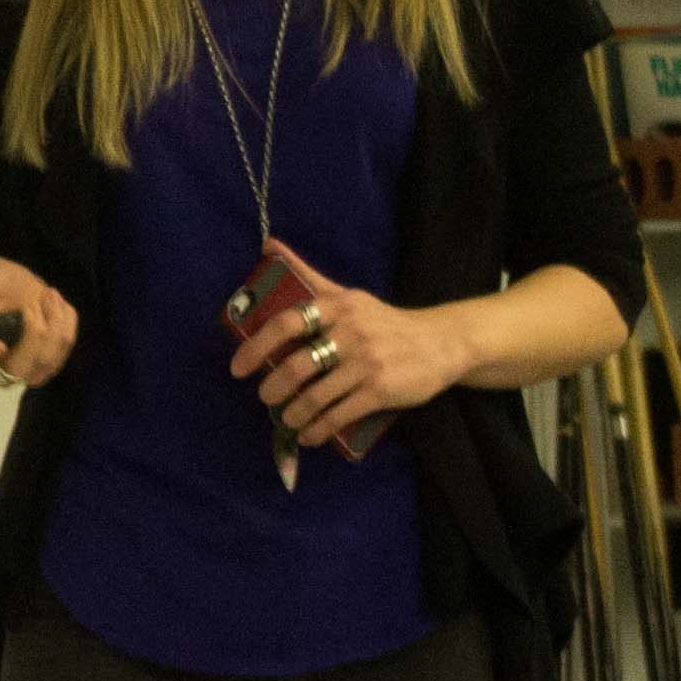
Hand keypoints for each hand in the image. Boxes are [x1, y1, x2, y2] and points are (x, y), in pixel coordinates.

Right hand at [0, 257, 76, 390]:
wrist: (4, 283)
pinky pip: (63, 348)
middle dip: (32, 336)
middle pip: (15, 371)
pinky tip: (53, 301)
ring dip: (53, 324)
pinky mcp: (45, 360)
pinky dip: (65, 321)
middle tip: (33, 303)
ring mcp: (19, 369)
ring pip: (45, 363)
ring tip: (47, 294)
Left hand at [229, 240, 468, 446]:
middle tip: (266, 397)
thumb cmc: (383, 321)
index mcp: (337, 307)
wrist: (441, 343)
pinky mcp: (380, 391)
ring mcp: (366, 364)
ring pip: (315, 396)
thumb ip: (307, 275)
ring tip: (287, 419)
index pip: (286, 323)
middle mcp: (350, 333)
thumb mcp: (347, 295)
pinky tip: (309, 436)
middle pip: (296, 366)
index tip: (238, 368)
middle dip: (273, 389)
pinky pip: (338, 415)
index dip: (256, 347)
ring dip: (293, 415)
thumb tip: (267, 245)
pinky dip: (318, 430)